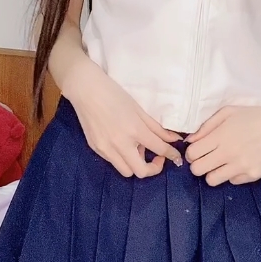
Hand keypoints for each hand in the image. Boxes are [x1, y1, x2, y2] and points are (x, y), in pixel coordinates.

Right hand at [63, 59, 181, 177]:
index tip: (175, 157)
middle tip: (157, 157)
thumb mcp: (139, 109)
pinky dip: (122, 158)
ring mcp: (106, 148)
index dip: (171, 155)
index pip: (158, 149)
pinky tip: (123, 144)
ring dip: (136, 165)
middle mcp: (120, 144)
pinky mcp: (96, 149)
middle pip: (141, 172)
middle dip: (153, 168)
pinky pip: (113, 162)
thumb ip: (157, 128)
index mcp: (134, 130)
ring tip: (136, 149)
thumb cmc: (114, 94)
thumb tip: (173, 139)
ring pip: (126, 171)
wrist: (86, 90)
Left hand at [186, 101, 260, 185]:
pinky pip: (232, 181)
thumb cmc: (253, 116)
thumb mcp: (227, 113)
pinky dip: (233, 174)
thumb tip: (190, 141)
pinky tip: (240, 162)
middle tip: (207, 158)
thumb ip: (206, 127)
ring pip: (212, 180)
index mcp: (221, 137)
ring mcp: (241, 166)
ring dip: (213, 172)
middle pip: (198, 170)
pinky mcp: (253, 175)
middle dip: (198, 165)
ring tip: (222, 163)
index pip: (192, 154)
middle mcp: (229, 154)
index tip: (198, 150)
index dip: (192, 153)